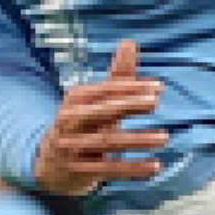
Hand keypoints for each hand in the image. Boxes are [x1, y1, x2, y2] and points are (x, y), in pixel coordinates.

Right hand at [34, 40, 167, 194]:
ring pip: (107, 142)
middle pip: (102, 112)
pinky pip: (109, 170)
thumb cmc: (82, 125)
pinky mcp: (79, 172)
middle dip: (128, 106)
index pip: (104, 90)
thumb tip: (130, 42)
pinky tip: (155, 166)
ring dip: (137, 140)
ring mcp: (72, 148)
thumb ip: (116, 77)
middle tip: (156, 102)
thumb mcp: (95, 102)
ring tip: (164, 137)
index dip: (129, 87)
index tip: (157, 87)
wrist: (49, 165)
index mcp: (75, 100)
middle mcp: (69, 122)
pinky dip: (133, 169)